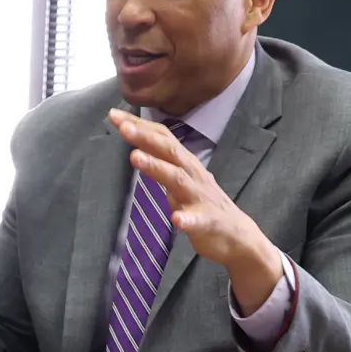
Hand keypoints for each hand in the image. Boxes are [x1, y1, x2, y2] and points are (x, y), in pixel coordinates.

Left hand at [109, 109, 283, 311]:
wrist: (236, 236)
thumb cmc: (202, 205)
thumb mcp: (179, 180)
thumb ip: (161, 165)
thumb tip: (137, 148)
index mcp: (184, 164)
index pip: (162, 138)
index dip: (140, 126)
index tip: (114, 115)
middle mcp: (193, 175)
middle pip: (169, 151)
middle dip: (146, 138)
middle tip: (123, 127)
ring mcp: (201, 198)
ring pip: (178, 179)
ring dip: (156, 167)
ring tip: (135, 157)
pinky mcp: (208, 221)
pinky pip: (198, 220)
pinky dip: (187, 218)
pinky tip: (176, 219)